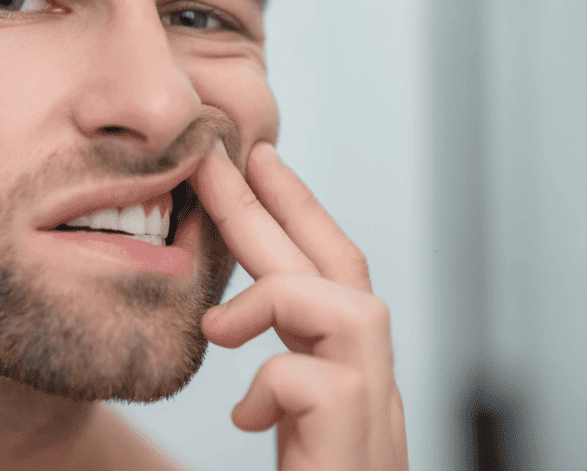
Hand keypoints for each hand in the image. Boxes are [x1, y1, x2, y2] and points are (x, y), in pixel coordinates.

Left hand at [190, 141, 407, 469]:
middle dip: (279, 204)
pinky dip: (270, 384)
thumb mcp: (281, 423)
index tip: (256, 157)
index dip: (295, 209)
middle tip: (228, 150)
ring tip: (220, 322)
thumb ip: (268, 372)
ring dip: (278, 296)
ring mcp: (374, 416)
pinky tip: (244, 416)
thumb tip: (218, 318)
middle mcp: (372, 383)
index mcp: (344, 370)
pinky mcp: (359, 447)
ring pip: (352, 310)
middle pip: (338, 269)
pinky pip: (317, 385)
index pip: (328, 270)